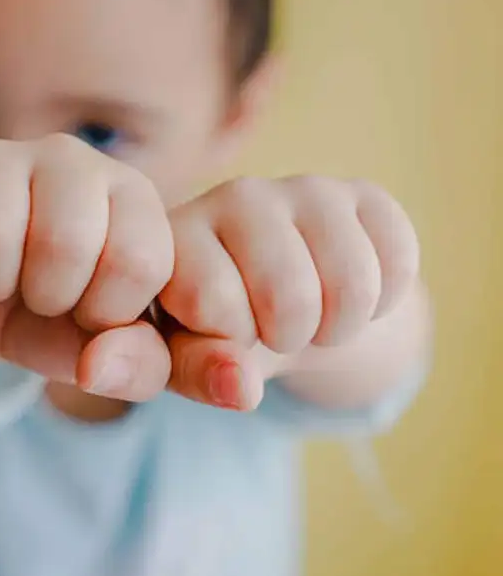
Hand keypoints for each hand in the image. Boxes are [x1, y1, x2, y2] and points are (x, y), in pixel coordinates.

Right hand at [0, 134, 174, 398]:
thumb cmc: (59, 321)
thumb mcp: (107, 350)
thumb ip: (136, 363)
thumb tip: (96, 365)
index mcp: (131, 196)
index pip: (139, 259)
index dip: (107, 312)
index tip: (91, 313)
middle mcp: (70, 159)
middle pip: (64, 241)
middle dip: (48, 298)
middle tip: (41, 297)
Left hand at [160, 176, 419, 409]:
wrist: (273, 299)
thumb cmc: (213, 330)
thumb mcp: (182, 357)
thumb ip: (193, 372)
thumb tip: (241, 388)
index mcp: (177, 233)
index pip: (210, 299)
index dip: (226, 342)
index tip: (219, 333)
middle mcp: (234, 195)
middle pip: (289, 296)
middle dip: (288, 337)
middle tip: (273, 329)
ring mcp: (302, 187)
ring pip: (352, 283)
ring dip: (339, 328)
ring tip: (309, 317)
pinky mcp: (362, 193)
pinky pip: (398, 262)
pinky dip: (382, 304)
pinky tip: (344, 292)